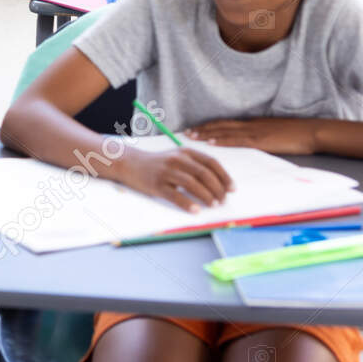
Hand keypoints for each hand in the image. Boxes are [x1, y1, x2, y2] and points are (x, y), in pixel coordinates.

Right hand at [118, 147, 233, 213]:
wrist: (129, 163)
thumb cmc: (158, 163)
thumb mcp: (177, 157)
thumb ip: (195, 165)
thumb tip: (219, 184)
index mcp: (185, 152)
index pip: (211, 162)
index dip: (224, 176)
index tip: (232, 189)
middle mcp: (176, 159)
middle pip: (204, 174)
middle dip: (218, 189)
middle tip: (222, 200)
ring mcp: (165, 171)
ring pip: (192, 184)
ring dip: (206, 196)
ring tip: (213, 205)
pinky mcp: (156, 184)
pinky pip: (175, 195)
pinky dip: (187, 204)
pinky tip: (196, 210)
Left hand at [187, 118, 321, 155]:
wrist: (311, 132)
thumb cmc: (296, 134)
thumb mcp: (274, 132)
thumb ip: (260, 135)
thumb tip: (250, 142)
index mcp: (253, 123)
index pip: (226, 123)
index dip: (209, 125)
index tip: (195, 128)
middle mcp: (250, 125)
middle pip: (220, 125)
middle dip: (202, 129)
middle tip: (185, 132)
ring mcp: (254, 132)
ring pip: (224, 131)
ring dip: (206, 133)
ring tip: (191, 136)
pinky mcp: (260, 140)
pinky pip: (236, 140)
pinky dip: (222, 140)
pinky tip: (211, 142)